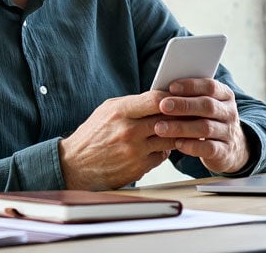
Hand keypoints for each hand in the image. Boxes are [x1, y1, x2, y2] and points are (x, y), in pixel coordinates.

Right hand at [59, 92, 177, 189]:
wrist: (74, 165)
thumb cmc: (93, 135)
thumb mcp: (108, 110)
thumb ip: (133, 103)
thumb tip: (160, 97)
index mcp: (120, 111)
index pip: (156, 99)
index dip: (172, 97)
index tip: (179, 97)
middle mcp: (129, 131)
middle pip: (168, 119)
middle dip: (181, 115)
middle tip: (190, 112)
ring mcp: (135, 151)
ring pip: (169, 138)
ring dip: (177, 133)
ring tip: (181, 128)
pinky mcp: (138, 168)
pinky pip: (162, 155)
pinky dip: (165, 149)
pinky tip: (162, 144)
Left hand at [153, 78, 249, 173]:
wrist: (230, 147)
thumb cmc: (208, 120)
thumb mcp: (204, 105)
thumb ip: (189, 97)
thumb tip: (163, 91)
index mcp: (225, 95)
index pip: (210, 86)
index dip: (191, 86)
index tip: (171, 87)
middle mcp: (229, 112)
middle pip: (208, 106)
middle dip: (183, 105)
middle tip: (162, 106)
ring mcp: (229, 133)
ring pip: (206, 128)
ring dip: (181, 127)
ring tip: (160, 127)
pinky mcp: (225, 151)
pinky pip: (208, 148)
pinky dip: (191, 146)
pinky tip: (176, 143)